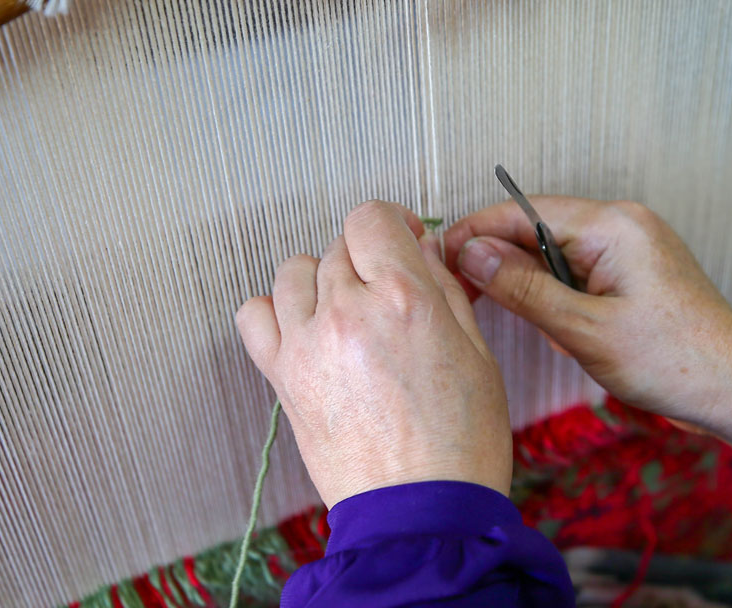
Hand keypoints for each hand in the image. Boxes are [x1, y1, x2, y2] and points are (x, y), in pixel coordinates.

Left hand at [235, 201, 511, 507]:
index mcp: (403, 300)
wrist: (419, 513)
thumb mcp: (477, 353)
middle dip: (366, 260)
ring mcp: (308, 344)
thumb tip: (422, 250)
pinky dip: (275, 311)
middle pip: (337, 246)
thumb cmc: (459, 445)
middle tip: (387, 292)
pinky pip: (254, 314)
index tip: (401, 241)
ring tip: (347, 312)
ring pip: (294, 271)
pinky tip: (306, 330)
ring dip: (321, 280)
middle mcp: (348, 312)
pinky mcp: (283, 376)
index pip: (371, 218)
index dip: (390, 224)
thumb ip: (444, 290)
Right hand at [444, 197, 731, 427]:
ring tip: (515, 318)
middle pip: (535, 226)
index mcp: (612, 225)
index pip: (521, 211)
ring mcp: (630, 245)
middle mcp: (622, 223)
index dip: (474, 234)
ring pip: (553, 251)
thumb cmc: (676, 361)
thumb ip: (523, 287)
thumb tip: (469, 252)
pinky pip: (577, 269)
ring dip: (529, 282)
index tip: (438, 262)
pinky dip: (557, 295)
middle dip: (498, 260)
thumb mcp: (585, 330)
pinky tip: (557, 327)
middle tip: (461, 295)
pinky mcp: (634, 270)